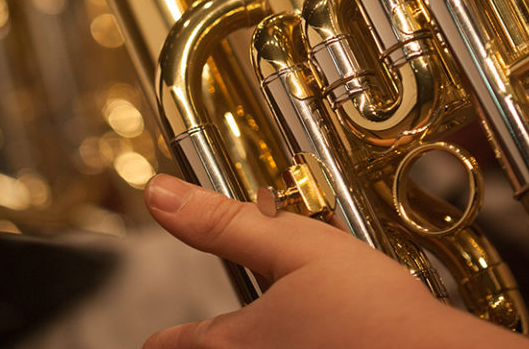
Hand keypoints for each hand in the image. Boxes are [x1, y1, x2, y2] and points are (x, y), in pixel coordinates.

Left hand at [142, 174, 528, 348]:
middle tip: (214, 331)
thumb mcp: (297, 247)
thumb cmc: (373, 311)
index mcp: (240, 342)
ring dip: (262, 342)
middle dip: (215, 344)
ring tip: (282, 324)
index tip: (156, 341)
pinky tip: (325, 333)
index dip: (168, 339)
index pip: (185, 343)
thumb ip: (225, 223)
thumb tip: (160, 195)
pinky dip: (299, 344)